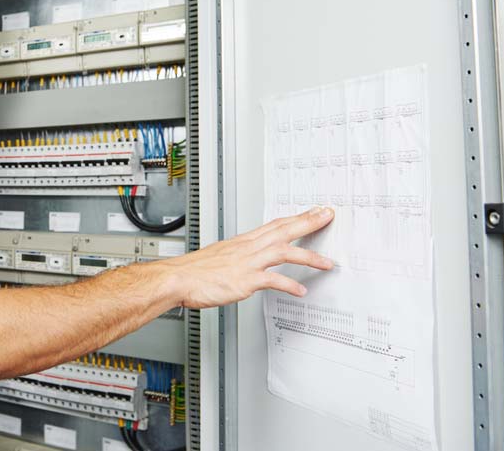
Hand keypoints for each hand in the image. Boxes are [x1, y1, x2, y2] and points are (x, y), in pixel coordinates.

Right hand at [170, 207, 334, 308]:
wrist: (176, 279)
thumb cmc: (193, 271)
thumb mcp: (219, 257)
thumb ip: (238, 258)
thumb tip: (248, 262)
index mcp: (242, 241)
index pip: (275, 224)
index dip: (297, 217)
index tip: (313, 212)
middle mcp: (247, 248)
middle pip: (283, 230)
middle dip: (308, 222)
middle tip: (327, 216)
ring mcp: (246, 263)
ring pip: (283, 252)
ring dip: (308, 256)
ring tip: (327, 263)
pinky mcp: (244, 280)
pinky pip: (272, 281)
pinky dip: (288, 286)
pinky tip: (300, 292)